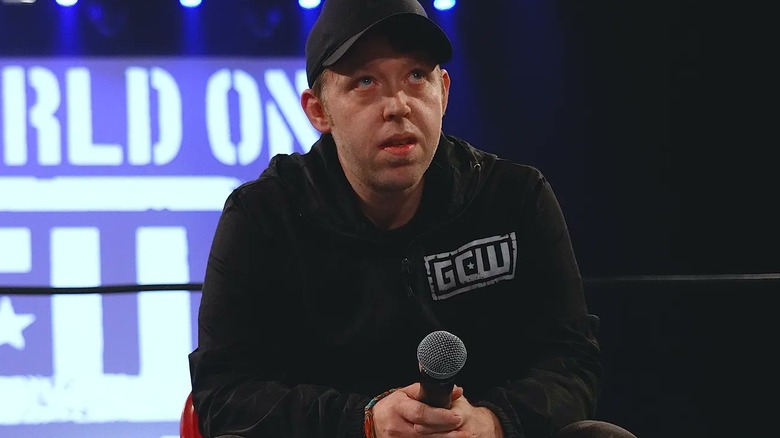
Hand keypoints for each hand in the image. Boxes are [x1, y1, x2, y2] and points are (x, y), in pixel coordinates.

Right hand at [370, 383, 502, 436]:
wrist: (373, 422)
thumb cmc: (392, 406)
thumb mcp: (407, 393)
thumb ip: (430, 392)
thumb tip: (456, 391)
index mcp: (398, 407)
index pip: (421, 413)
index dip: (440, 416)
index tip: (457, 417)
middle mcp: (397, 426)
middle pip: (426, 431)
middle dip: (448, 432)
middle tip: (466, 432)